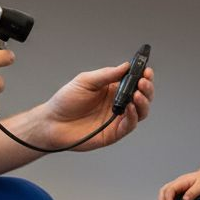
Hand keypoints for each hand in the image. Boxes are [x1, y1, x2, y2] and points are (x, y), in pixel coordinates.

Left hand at [35, 61, 153, 152]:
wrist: (52, 122)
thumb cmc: (66, 101)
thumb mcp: (85, 81)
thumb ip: (106, 74)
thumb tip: (126, 66)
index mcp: (113, 89)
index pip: (134, 81)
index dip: (143, 76)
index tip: (146, 70)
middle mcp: (118, 103)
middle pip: (142, 97)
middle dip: (147, 88)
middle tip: (144, 82)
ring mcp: (117, 119)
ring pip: (140, 112)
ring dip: (143, 102)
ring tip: (138, 94)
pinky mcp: (113, 133)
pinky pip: (129, 125)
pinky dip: (133, 116)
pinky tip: (130, 107)